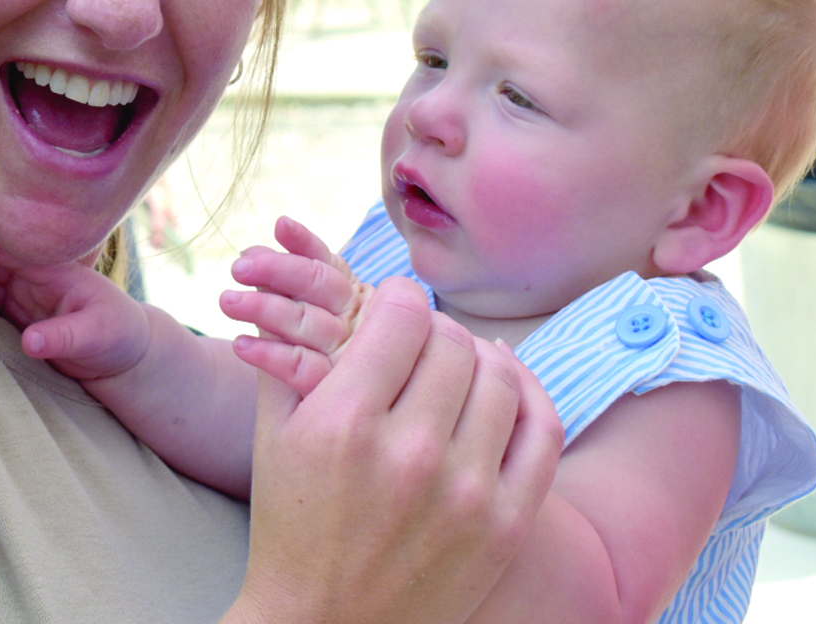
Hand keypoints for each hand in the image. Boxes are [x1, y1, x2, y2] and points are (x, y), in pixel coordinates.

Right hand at [0, 227, 151, 381]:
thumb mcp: (96, 337)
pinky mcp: (23, 309)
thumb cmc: (118, 337)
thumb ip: (64, 337)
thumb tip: (30, 341)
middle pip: (0, 256)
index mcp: (59, 272)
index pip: (19, 252)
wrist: (126, 354)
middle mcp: (42, 276)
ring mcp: (30, 291)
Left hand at [219, 215, 372, 394]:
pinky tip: (241, 346)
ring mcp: (353, 357)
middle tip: (239, 268)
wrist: (338, 431)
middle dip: (279, 270)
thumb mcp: (305, 322)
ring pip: (312, 324)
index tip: (281, 226)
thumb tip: (248, 253)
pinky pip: (305, 370)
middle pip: (323, 287)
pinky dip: (272, 355)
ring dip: (265, 309)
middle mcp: (359, 323)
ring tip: (226, 301)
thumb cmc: (319, 369)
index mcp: (354, 300)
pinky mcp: (340, 393)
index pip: (328, 264)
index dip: (304, 243)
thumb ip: (286, 290)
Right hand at [227, 277, 562, 623]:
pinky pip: (542, 431)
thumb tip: (331, 290)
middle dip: (432, 328)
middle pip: (452, 341)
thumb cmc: (291, 523)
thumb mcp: (273, 433)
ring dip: (477, 356)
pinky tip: (504, 382)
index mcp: (344, 422)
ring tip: (455, 362)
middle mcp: (410, 452)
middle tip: (417, 338)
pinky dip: (529, 393)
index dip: (397, 297)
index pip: (403, 314)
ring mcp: (466, 492)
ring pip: (499, 376)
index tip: (391, 306)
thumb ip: (294, 354)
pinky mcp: (506, 525)